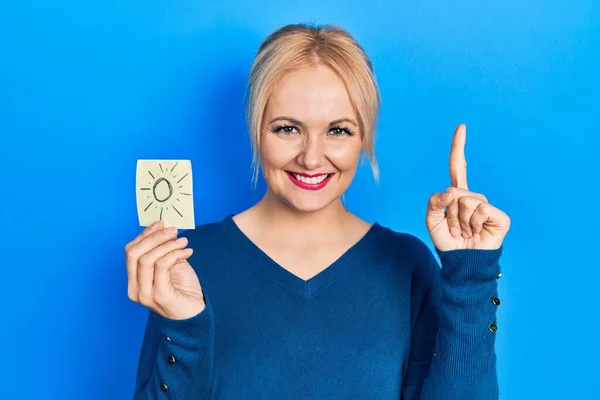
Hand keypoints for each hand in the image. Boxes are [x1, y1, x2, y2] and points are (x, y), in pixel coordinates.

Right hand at [125, 221, 205, 319]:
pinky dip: (174, 254)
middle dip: (154, 237)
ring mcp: (145, 295)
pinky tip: (187, 252)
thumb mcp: (171, 264)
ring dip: (167, 245)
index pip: (131, 251)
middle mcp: (135, 289)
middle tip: (173, 230)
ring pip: (146, 259)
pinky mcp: (159, 297)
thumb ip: (164, 250)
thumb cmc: (183, 289)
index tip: (161, 222)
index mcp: (134, 281)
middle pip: (134, 253)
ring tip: (183, 241)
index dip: (145, 234)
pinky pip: (162, 267)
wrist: (196, 314)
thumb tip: (165, 227)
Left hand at [426, 124, 510, 250]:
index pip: (458, 167)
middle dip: (449, 214)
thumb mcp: (432, 221)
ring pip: (466, 202)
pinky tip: (476, 232)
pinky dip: (473, 223)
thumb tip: (450, 192)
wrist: (462, 262)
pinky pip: (480, 209)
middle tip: (454, 229)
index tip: (462, 127)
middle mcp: (473, 197)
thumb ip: (434, 202)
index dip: (458, 148)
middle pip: (454, 192)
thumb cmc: (448, 242)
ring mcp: (487, 206)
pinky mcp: (499, 216)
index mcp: (458, 195)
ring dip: (460, 221)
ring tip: (464, 232)